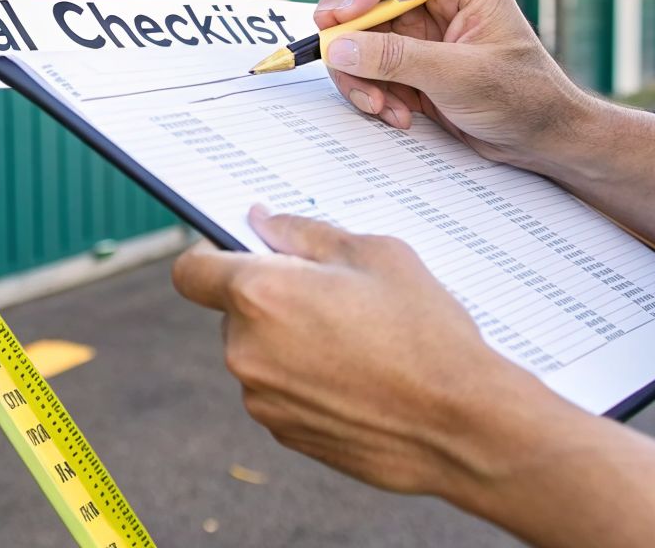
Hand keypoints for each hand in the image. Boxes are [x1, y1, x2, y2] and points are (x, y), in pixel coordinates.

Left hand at [173, 208, 654, 547]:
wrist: (464, 424)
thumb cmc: (426, 333)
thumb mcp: (376, 255)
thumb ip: (306, 234)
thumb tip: (264, 223)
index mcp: (260, 296)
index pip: (190, 271)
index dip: (211, 257)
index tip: (238, 253)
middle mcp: (246, 351)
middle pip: (232, 312)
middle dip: (269, 300)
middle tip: (331, 297)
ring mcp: (263, 399)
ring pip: (258, 353)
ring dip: (288, 342)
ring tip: (355, 341)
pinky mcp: (284, 433)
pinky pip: (280, 391)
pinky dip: (304, 381)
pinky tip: (357, 378)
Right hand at [313, 0, 591, 169]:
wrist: (543, 142)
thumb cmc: (523, 99)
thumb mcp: (458, 75)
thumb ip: (396, 59)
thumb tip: (340, 47)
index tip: (340, 18)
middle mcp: (440, 6)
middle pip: (370, 4)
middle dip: (352, 39)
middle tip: (336, 60)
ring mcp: (424, 39)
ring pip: (363, 41)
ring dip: (361, 76)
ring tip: (379, 106)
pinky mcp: (414, 69)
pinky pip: (372, 72)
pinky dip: (374, 94)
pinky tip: (397, 114)